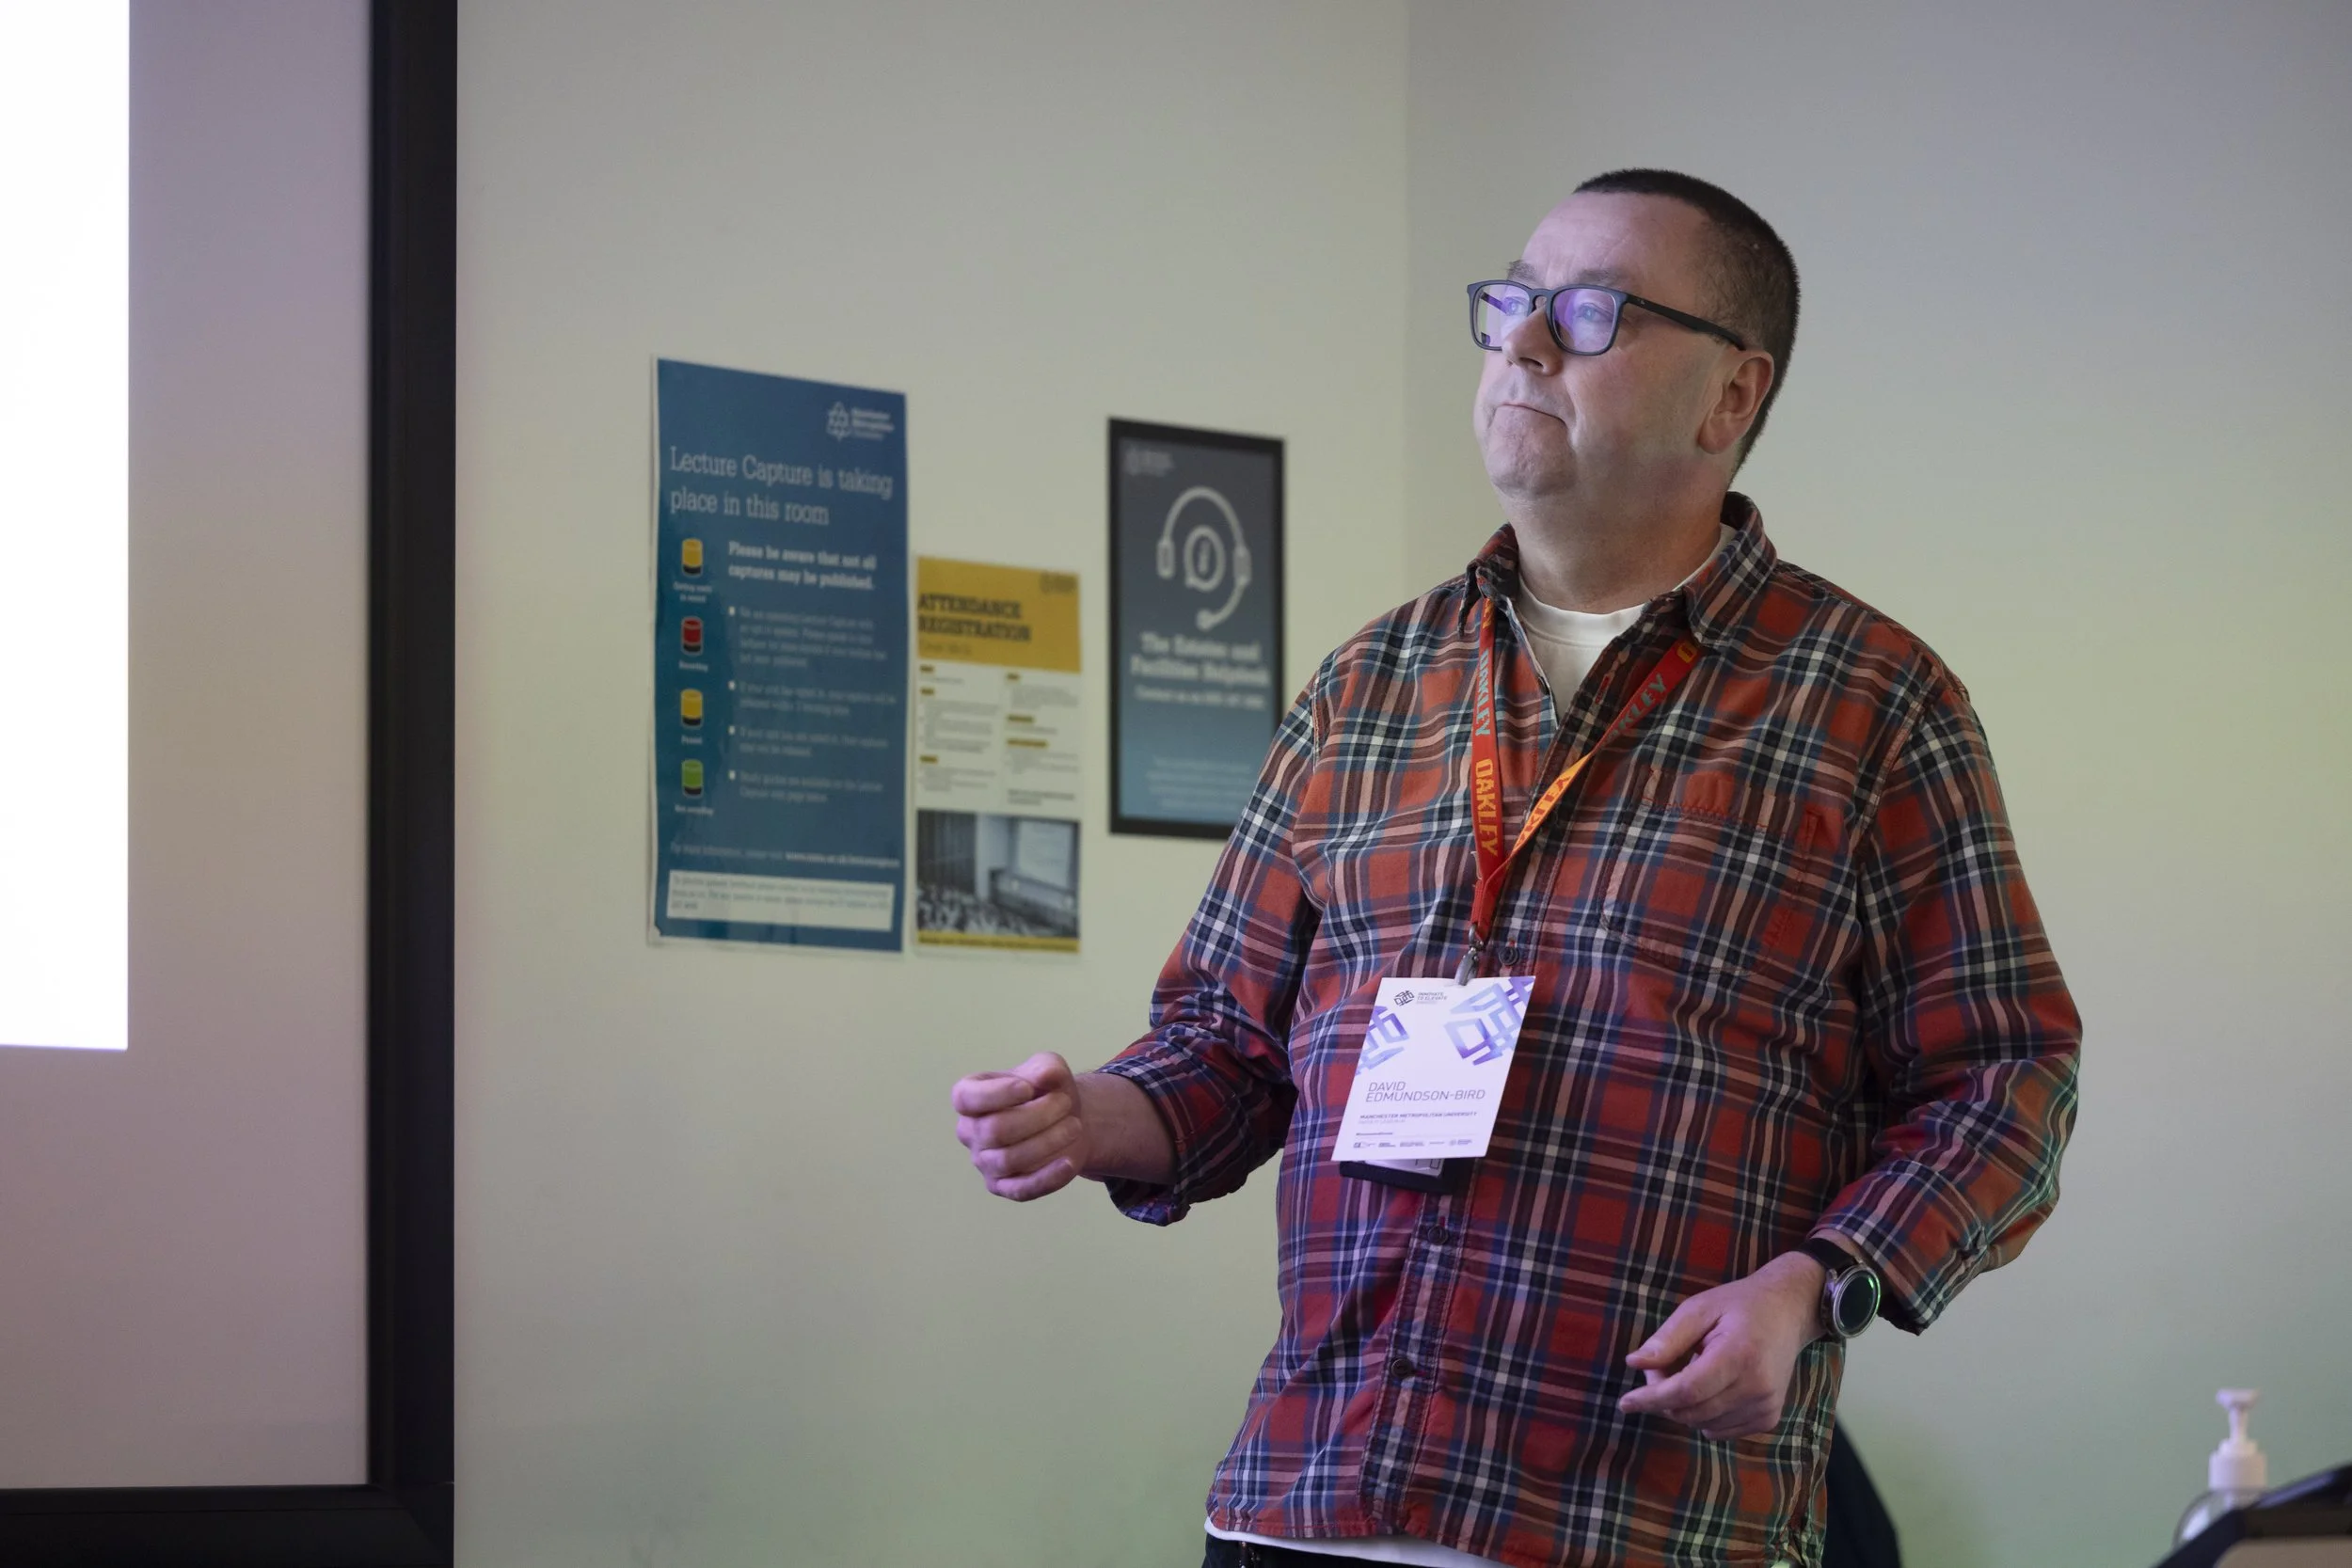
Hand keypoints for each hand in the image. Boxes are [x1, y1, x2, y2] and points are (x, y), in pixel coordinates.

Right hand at [951, 1051, 1090, 1201]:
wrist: (1067, 1119)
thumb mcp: (1050, 1068)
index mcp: (969, 1098)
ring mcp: (985, 1162)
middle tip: (1065, 1103)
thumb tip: (1045, 1076)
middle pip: (994, 1130)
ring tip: (1074, 1125)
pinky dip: (1046, 1178)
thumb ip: (1046, 1068)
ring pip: (1008, 1159)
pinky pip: (1021, 1189)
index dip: (996, 1094)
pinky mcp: (1005, 1186)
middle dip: (1036, 1116)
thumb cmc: (1048, 1090)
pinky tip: (1069, 1162)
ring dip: (1048, 1142)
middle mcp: (970, 1132)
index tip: (1028, 1088)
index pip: (966, 1098)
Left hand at [1615, 1251, 1824, 1439]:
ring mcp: (1766, 1407)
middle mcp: (1757, 1387)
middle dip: (1663, 1397)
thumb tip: (1634, 1364)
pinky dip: (1703, 1415)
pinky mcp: (1768, 1419)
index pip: (1686, 1391)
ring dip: (1683, 1406)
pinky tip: (1710, 1386)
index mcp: (1739, 1355)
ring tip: (1690, 1369)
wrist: (1788, 1313)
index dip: (1652, 1399)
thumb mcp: (1699, 1309)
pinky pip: (1719, 1431)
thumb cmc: (1738, 1305)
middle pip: (1691, 1412)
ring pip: (1702, 1425)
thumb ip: (1668, 1339)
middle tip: (1660, 1366)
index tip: (1624, 1403)